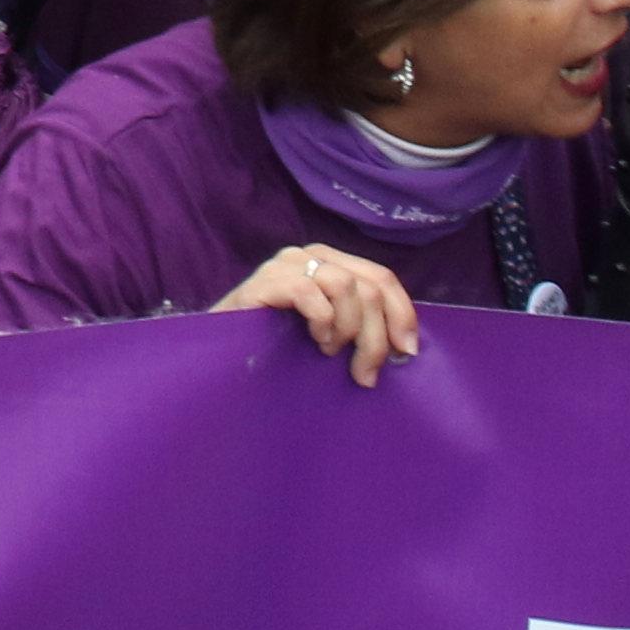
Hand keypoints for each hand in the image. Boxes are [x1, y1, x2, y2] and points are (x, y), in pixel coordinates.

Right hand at [217, 244, 420, 386]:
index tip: (407, 351)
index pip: (382, 277)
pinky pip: (311, 294)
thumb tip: (406, 345)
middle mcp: (312, 255)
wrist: (222, 351)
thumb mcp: (330, 331)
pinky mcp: (266, 280)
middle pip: (369, 287)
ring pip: (346, 288)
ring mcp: (286, 264)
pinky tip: (312, 340)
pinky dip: (321, 322)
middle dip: (375, 336)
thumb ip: (361, 324)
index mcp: (332, 262)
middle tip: (364, 373)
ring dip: (346, 329)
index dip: (402, 313)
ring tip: (328, 350)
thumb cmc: (278, 344)